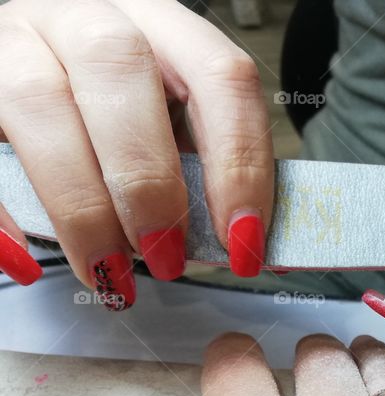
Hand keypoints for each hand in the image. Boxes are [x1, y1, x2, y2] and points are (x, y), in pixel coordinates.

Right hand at [0, 0, 274, 306]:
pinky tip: (30, 261)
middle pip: (119, 70)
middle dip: (150, 181)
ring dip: (82, 205)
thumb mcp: (173, 123)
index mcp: (163, 25)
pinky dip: (2, 214)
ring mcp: (16, 40)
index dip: (241, 165)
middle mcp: (86, 16)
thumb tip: (249, 250)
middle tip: (167, 257)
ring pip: (38, 102)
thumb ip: (205, 171)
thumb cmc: (116, 107)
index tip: (244, 243)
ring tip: (109, 271)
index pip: (220, 75)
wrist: (38, 64)